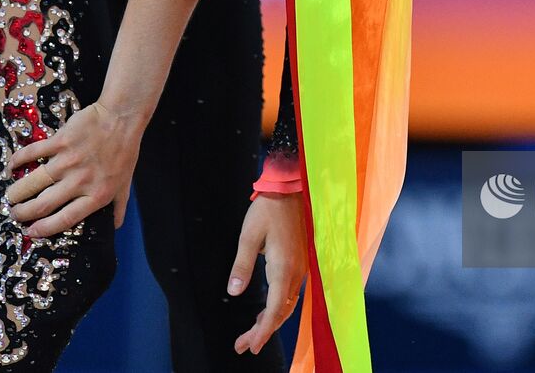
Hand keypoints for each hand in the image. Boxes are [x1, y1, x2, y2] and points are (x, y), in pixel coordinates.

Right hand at [2, 100, 142, 237]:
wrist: (122, 118)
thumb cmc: (124, 152)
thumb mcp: (125, 184)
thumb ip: (118, 207)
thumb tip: (114, 227)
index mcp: (96, 196)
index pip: (65, 219)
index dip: (44, 228)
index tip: (30, 232)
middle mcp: (80, 182)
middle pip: (43, 204)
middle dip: (23, 213)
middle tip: (15, 214)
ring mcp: (68, 161)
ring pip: (33, 182)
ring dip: (17, 192)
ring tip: (10, 197)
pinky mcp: (60, 142)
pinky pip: (33, 153)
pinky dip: (18, 160)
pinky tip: (12, 166)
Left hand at [230, 192, 306, 354]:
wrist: (290, 190)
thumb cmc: (267, 210)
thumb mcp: (248, 236)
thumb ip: (241, 265)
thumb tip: (233, 291)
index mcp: (283, 268)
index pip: (275, 310)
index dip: (262, 331)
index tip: (249, 345)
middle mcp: (296, 272)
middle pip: (282, 312)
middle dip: (263, 331)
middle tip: (243, 345)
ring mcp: (301, 267)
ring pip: (288, 304)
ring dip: (271, 321)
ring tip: (252, 332)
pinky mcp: (301, 261)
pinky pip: (292, 293)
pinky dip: (279, 307)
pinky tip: (266, 309)